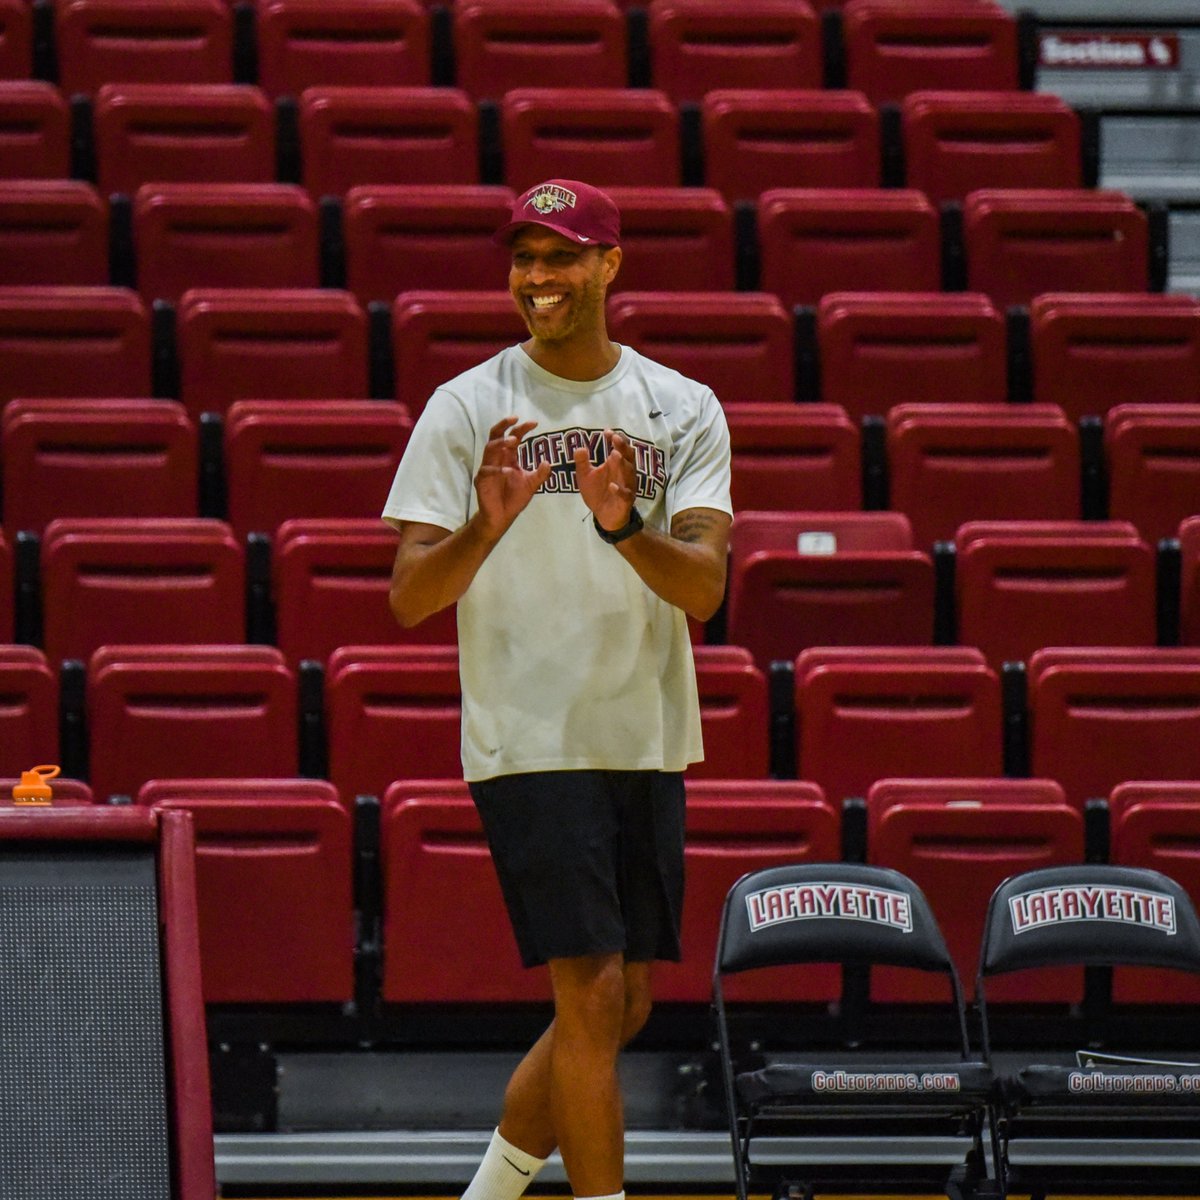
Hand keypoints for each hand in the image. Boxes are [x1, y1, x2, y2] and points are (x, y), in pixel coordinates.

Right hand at [474, 417, 551, 539]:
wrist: (502, 516)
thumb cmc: (514, 498)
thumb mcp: (531, 485)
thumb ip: (540, 474)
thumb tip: (549, 463)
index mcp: (508, 457)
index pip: (513, 436)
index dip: (522, 428)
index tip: (534, 423)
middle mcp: (497, 459)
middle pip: (495, 435)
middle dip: (504, 425)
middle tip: (515, 419)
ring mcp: (487, 468)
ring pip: (489, 449)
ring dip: (501, 443)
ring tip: (513, 441)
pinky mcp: (481, 481)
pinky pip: (487, 471)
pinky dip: (497, 470)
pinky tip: (508, 471)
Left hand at [573, 429, 637, 530]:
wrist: (604, 515)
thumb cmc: (597, 492)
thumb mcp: (585, 476)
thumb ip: (582, 462)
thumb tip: (579, 447)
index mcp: (615, 465)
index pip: (619, 448)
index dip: (616, 439)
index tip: (607, 432)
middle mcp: (624, 473)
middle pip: (628, 457)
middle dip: (623, 447)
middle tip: (615, 438)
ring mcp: (627, 486)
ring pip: (629, 473)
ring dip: (622, 464)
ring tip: (614, 455)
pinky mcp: (626, 501)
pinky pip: (625, 495)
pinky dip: (619, 490)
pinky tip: (612, 486)